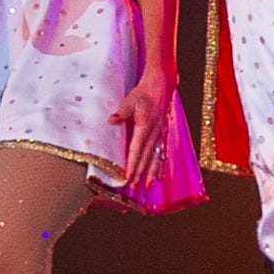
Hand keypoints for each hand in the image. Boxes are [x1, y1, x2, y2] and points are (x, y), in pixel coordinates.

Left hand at [112, 69, 174, 189]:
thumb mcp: (131, 100)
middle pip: (146, 157)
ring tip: (149, 186)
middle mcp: (154, 133)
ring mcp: (160, 134)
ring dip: (152, 173)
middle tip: (135, 187)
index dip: (133, 164)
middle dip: (140, 173)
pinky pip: (161, 152)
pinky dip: (160, 165)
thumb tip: (111, 120)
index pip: (137, 149)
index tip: (129, 177)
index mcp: (145, 126)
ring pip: (156, 157)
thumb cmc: (144, 93)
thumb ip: (122, 112)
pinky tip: (159, 175)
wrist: (161, 85)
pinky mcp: (162, 134)